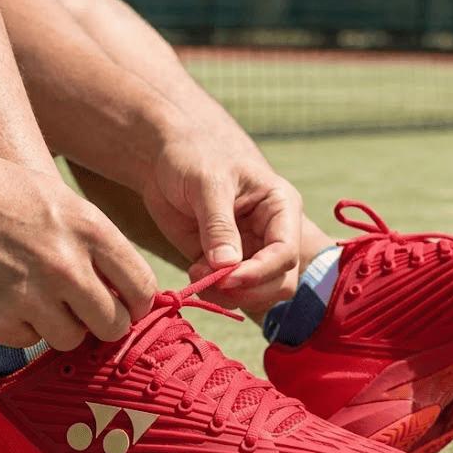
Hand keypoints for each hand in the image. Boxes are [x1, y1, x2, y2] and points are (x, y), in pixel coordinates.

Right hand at [0, 148, 155, 349]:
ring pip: (71, 340)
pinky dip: (22, 327)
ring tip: (43, 299)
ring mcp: (27, 293)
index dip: (138, 304)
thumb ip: (99, 245)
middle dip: (105, 324)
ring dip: (62, 327)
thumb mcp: (63, 202)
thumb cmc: (2, 192)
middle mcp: (64, 264)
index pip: (141, 289)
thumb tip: (131, 293)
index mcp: (90, 229)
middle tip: (89, 314)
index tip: (127, 306)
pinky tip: (7, 297)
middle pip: (113, 325)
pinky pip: (28, 341)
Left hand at [142, 137, 302, 312]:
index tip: (226, 278)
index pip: (286, 252)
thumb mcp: (207, 183)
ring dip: (229, 296)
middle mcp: (272, 234)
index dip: (260, 272)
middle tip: (211, 282)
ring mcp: (251, 252)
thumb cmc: (195, 155)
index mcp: (280, 207)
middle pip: (280, 282)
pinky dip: (214, 294)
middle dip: (247, 291)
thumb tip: (227, 266)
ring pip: (258, 294)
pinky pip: (231, 293)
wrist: (167, 157)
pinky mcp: (226, 264)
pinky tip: (194, 272)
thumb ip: (218, 224)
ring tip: (197, 274)